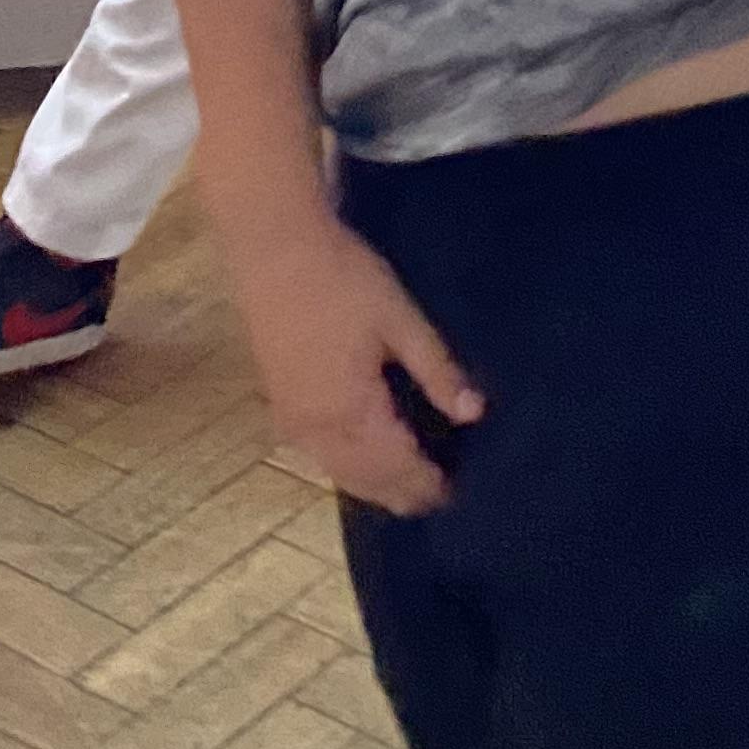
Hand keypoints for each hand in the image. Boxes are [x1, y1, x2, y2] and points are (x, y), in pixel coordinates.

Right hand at [231, 209, 485, 516]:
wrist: (273, 247)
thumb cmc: (342, 278)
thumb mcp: (398, 318)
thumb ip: (436, 369)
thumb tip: (474, 413)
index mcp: (350, 410)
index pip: (397, 465)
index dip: (427, 483)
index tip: (458, 495)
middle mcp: (317, 428)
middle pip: (366, 479)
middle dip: (402, 493)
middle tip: (438, 501)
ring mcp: (293, 420)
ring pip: (339, 472)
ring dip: (374, 486)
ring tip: (408, 491)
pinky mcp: (281, 404)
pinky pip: (320, 456)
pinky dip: (348, 468)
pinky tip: (365, 462)